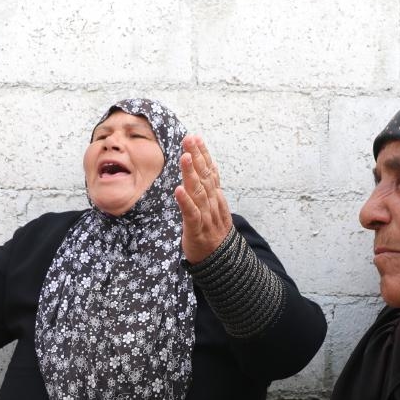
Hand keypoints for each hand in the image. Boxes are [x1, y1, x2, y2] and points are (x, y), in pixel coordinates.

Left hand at [176, 135, 232, 263]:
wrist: (221, 262)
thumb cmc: (212, 233)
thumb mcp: (213, 208)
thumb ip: (209, 188)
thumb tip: (206, 167)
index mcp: (215, 197)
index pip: (210, 171)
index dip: (203, 154)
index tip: (195, 137)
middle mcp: (213, 204)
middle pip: (205, 177)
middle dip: (197, 156)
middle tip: (189, 139)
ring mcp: (206, 217)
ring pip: (198, 192)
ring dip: (191, 174)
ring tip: (184, 157)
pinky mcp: (197, 230)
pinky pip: (191, 214)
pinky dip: (185, 202)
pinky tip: (178, 190)